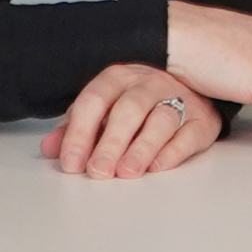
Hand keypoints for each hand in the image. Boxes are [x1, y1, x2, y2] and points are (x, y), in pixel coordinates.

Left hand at [41, 66, 218, 179]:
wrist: (192, 89)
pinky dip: (172, 152)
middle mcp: (149, 84)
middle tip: (98, 172)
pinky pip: (188, 134)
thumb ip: (76, 129)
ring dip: (142, 147)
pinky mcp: (203, 120)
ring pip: (161, 119)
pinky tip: (156, 167)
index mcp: (118, 79)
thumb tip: (49, 149)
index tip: (71, 161)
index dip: (79, 132)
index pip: (94, 100)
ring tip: (127, 172)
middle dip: (111, 143)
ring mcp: (179, 99)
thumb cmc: (139, 104)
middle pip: (129, 109)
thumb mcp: (104, 111)